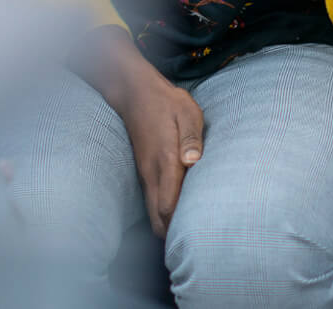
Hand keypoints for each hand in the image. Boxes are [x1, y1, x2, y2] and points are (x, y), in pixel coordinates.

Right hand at [118, 70, 206, 237]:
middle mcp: (152, 172)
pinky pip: (151, 202)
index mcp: (165, 160)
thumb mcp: (186, 112)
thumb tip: (193, 162)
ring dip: (167, 224)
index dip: (180, 223)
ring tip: (189, 231)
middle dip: (174, 232)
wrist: (135, 93)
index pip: (167, 205)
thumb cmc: (167, 102)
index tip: (197, 233)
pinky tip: (178, 213)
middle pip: (158, 218)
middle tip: (197, 238)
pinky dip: (162, 213)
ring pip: (152, 212)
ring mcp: (145, 173)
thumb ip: (191, 137)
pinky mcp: (144, 171)